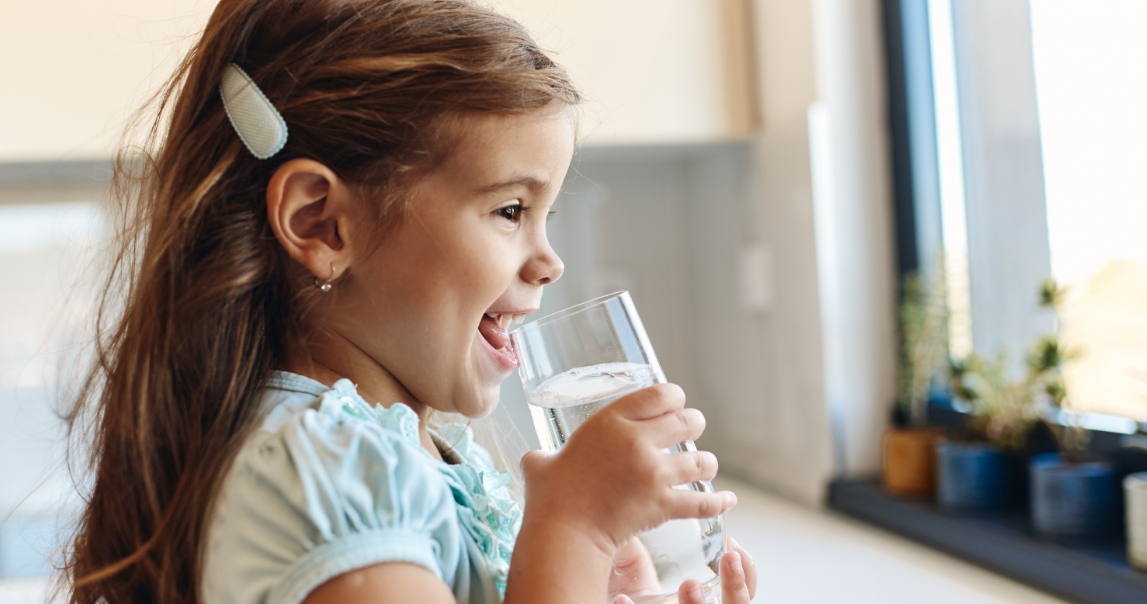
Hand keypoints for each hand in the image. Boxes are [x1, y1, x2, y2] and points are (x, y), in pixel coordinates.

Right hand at [520, 383, 736, 554]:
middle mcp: (638, 441)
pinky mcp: (663, 504)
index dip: (674, 397)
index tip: (675, 403)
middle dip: (694, 424)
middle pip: (687, 421)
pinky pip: (702, 502)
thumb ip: (547, 454)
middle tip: (692, 431)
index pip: (659, 394)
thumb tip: (539, 459)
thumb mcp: (542, 462)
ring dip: (706, 462)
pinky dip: (718, 502)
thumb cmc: (550, 497)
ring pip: (700, 460)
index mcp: (611, 421)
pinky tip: (727, 500)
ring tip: (704, 465)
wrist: (564, 531)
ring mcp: (654, 473)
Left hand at [611, 538, 757, 603]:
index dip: (746, 573)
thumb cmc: (620, 602)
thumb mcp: (637, 581)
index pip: (741, 595)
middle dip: (736, 587)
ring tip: (688, 584)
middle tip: (728, 559)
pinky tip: (622, 600)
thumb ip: (640, 556)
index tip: (735, 546)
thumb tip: (633, 513)